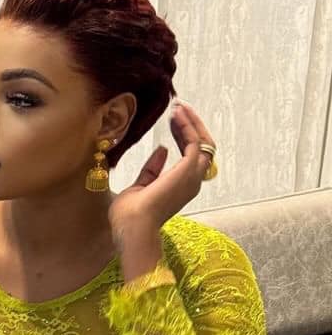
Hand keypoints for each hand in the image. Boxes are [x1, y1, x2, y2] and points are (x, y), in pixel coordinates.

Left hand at [108, 102, 215, 239]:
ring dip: (191, 123)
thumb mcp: (140, 186)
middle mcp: (192, 182)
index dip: (183, 135)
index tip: (172, 120)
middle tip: (179, 107)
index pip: (191, 155)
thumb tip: (162, 149)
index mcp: (181, 187)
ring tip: (178, 107)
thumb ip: (151, 170)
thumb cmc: (131, 217)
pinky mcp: (188, 170)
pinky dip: (187, 127)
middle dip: (192, 125)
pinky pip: (195, 142)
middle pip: (203, 147)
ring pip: (204, 143)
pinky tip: (176, 115)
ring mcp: (192, 177)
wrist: (132, 227)